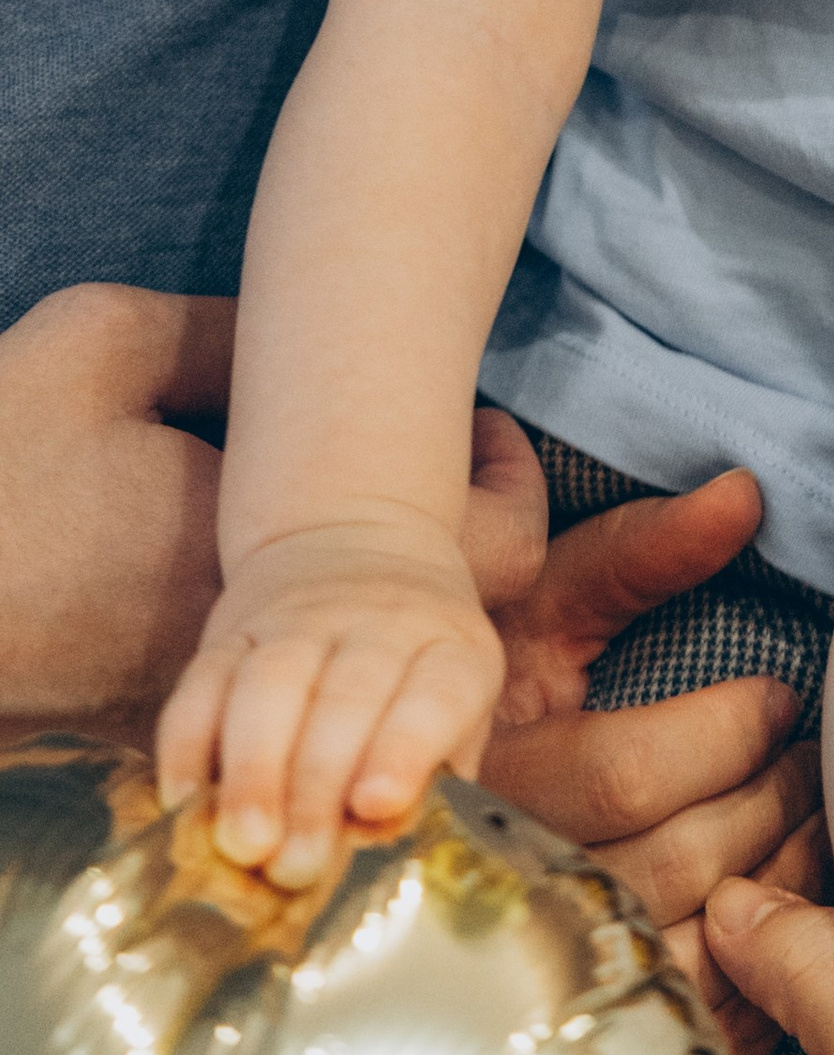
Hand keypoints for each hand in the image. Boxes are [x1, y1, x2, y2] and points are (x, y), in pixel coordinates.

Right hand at [0, 296, 555, 757]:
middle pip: (443, 624)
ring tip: (379, 519)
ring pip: (366, 668)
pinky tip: (282, 575)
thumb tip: (287, 332)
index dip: (505, 479)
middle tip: (449, 466)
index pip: (481, 539)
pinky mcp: (157, 723)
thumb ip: (220, 337)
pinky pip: (288, 694)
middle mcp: (272, 637)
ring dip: (388, 601)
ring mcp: (221, 693)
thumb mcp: (106, 345)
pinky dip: (310, 643)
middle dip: (460, 541)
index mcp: (286, 541)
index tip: (483, 424)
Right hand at [156, 509, 503, 883]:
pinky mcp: (235, 626)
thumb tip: (397, 873)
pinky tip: (185, 803)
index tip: (377, 805)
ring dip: (253, 771)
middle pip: (347, 699)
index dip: (406, 748)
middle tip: (294, 866)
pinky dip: (189, 745)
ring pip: (271, 685)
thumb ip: (434, 784)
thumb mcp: (458, 712)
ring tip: (243, 845)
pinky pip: (203, 681)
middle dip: (315, 788)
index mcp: (450, 648)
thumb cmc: (416, 669)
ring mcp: (303, 618)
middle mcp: (381, 622)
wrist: (361, 541)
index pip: (436, 694)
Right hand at [477, 468, 820, 1054]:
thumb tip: (743, 494)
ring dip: (776, 883)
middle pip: (670, 864)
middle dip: (770, 804)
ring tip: (814, 823)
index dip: (726, 732)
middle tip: (815, 760)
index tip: (779, 699)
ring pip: (685, 947)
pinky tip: (780, 905)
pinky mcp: (571, 1016)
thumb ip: (639, 551)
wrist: (386, 770)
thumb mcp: (543, 597)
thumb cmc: (484, 668)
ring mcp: (534, 960)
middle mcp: (503, 878)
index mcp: (491, 772)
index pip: (625, 771)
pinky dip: (750, 972)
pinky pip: (680, 1015)